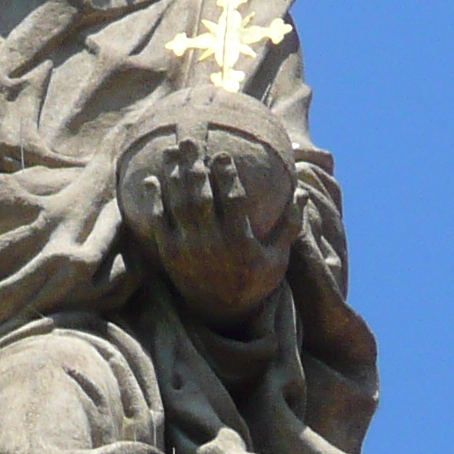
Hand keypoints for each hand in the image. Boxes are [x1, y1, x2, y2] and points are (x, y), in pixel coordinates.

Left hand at [130, 132, 294, 326]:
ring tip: (172, 151)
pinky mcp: (170, 255)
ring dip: (174, 176)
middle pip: (201, 198)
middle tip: (190, 141)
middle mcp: (212, 244)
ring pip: (179, 206)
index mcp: (240, 242)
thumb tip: (302, 192)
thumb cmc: (255, 279)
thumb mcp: (278, 257)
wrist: (221, 312)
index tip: (222, 153)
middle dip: (195, 167)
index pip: (232, 202)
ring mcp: (189, 249)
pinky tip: (152, 179)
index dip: (226, 176)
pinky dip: (155, 200)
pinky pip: (159, 223)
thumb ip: (289, 224)